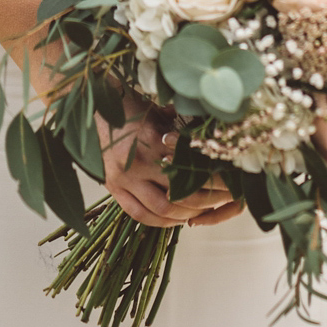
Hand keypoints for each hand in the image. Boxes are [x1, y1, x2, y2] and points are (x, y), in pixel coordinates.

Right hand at [98, 100, 242, 229]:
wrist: (92, 104)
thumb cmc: (131, 104)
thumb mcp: (161, 111)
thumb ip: (182, 130)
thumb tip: (213, 139)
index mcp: (153, 142)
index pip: (192, 171)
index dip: (215, 181)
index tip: (233, 182)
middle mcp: (137, 165)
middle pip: (180, 196)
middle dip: (207, 201)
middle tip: (224, 200)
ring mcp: (122, 179)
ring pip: (161, 211)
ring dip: (186, 215)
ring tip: (203, 212)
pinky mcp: (112, 187)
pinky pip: (139, 214)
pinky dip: (161, 222)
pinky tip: (177, 219)